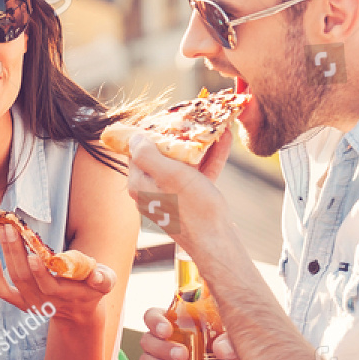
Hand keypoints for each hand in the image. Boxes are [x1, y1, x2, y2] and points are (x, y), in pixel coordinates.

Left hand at [0, 224, 113, 325]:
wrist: (79, 312)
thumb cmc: (93, 289)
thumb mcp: (106, 283)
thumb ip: (103, 279)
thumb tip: (96, 276)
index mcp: (66, 295)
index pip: (49, 286)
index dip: (40, 272)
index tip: (33, 255)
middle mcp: (45, 301)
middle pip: (25, 278)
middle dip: (15, 251)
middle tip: (10, 228)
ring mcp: (32, 303)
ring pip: (14, 279)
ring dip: (7, 253)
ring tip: (4, 231)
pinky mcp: (22, 303)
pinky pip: (5, 292)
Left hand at [125, 129, 230, 246]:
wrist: (216, 241)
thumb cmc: (192, 208)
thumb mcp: (169, 174)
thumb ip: (148, 155)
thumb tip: (134, 137)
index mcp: (140, 183)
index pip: (138, 151)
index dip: (152, 132)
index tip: (167, 118)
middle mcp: (152, 189)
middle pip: (163, 155)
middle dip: (180, 136)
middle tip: (193, 119)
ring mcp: (172, 195)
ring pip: (184, 163)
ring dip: (200, 144)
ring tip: (214, 125)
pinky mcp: (190, 200)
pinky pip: (198, 174)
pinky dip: (210, 158)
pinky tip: (224, 142)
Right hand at [137, 306, 254, 359]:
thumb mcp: (241, 347)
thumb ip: (232, 342)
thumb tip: (220, 348)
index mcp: (183, 327)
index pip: (155, 316)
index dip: (155, 321)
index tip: (167, 331)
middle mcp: (170, 345)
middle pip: (147, 340)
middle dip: (162, 348)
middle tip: (183, 356)